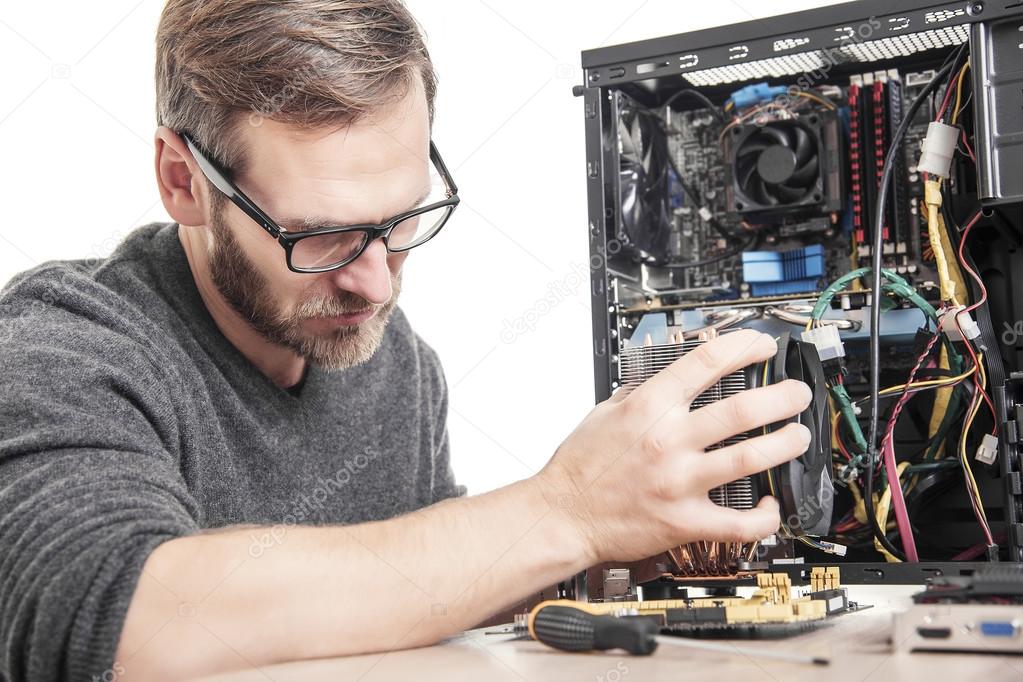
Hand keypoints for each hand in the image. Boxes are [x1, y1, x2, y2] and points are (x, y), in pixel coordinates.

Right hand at [536, 329, 812, 564]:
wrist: (562, 515)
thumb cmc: (579, 468)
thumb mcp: (603, 412)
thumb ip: (639, 393)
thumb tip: (667, 378)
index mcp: (649, 407)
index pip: (707, 362)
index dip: (744, 347)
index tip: (763, 347)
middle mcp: (668, 440)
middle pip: (743, 409)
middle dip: (782, 397)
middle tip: (797, 394)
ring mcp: (680, 481)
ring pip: (751, 458)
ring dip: (786, 444)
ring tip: (799, 436)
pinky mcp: (685, 521)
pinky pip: (739, 523)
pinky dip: (765, 516)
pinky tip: (772, 506)